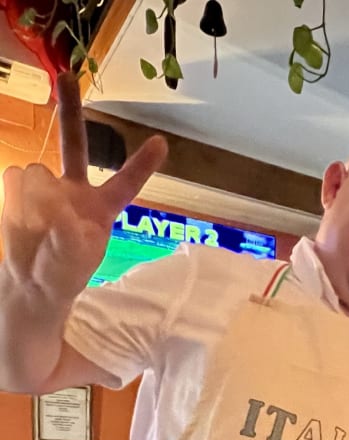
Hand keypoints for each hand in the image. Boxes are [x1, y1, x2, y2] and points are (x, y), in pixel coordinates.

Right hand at [1, 72, 167, 307]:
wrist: (31, 283)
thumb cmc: (62, 274)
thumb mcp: (75, 257)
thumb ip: (68, 226)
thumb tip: (51, 197)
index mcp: (102, 208)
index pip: (126, 182)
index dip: (143, 164)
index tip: (162, 143)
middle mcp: (75, 189)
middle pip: (75, 143)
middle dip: (70, 109)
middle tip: (67, 75)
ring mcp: (46, 186)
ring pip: (36, 172)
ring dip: (34, 198)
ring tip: (37, 228)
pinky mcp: (20, 188)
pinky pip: (14, 178)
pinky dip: (15, 198)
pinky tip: (21, 219)